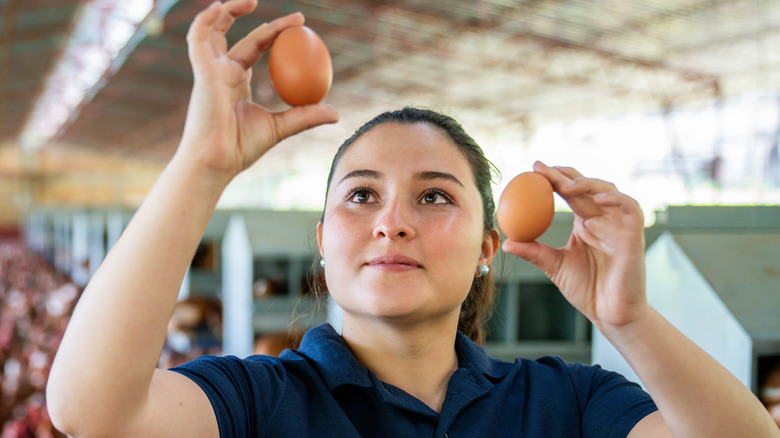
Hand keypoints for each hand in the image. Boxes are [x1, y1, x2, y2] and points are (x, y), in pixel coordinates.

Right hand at [178, 0, 338, 179]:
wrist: (217, 159)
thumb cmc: (242, 148)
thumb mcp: (281, 128)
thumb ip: (304, 116)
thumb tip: (336, 114)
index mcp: (237, 82)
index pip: (257, 49)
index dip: (276, 35)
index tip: (302, 26)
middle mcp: (222, 72)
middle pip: (243, 38)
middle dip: (268, 24)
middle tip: (298, 18)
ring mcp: (210, 70)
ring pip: (214, 30)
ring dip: (229, 10)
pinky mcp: (201, 71)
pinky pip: (199, 38)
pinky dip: (205, 19)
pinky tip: (220, 5)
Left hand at [501, 162, 646, 327]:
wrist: (611, 313)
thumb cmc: (586, 290)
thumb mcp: (554, 267)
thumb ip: (534, 252)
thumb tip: (506, 243)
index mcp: (585, 222)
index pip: (570, 193)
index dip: (553, 178)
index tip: (531, 169)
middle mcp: (603, 218)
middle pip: (585, 186)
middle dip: (563, 174)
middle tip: (540, 168)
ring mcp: (619, 224)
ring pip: (607, 190)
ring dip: (585, 183)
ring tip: (563, 185)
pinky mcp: (634, 233)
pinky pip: (630, 207)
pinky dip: (615, 198)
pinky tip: (594, 199)